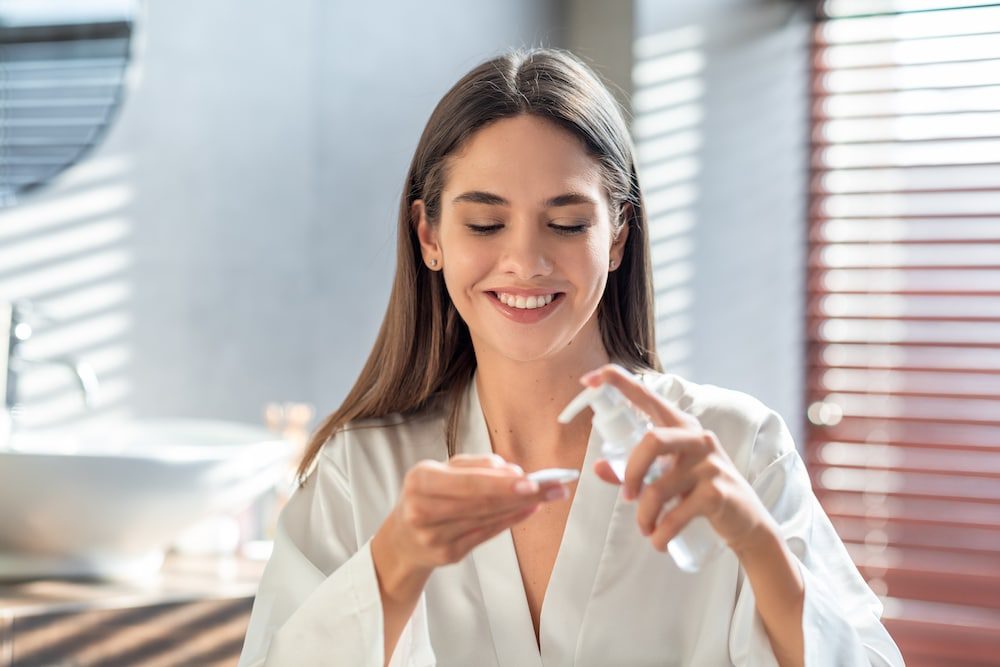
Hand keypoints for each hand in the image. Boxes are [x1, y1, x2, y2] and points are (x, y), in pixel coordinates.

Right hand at [382, 453, 569, 571]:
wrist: (402, 537)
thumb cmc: (427, 495)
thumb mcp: (442, 470)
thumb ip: (476, 466)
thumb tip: (511, 471)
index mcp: (421, 480)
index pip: (467, 483)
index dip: (501, 484)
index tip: (530, 481)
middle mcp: (423, 510)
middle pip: (481, 502)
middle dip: (521, 494)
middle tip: (552, 486)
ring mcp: (435, 536)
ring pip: (487, 519)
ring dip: (521, 507)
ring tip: (547, 495)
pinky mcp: (448, 554)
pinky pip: (486, 535)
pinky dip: (510, 521)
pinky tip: (529, 510)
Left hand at [582, 364, 776, 555]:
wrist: (746, 522)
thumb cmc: (701, 493)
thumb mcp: (668, 477)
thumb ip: (633, 471)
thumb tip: (598, 466)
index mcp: (681, 427)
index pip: (649, 396)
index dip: (619, 383)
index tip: (590, 379)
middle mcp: (697, 438)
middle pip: (651, 441)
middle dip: (630, 473)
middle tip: (626, 497)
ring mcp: (710, 464)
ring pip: (658, 488)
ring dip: (644, 515)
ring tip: (646, 528)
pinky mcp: (717, 492)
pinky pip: (675, 515)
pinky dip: (661, 533)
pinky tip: (659, 541)